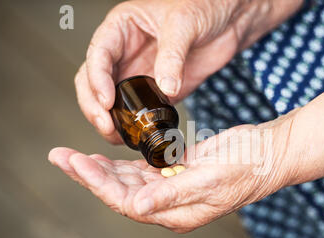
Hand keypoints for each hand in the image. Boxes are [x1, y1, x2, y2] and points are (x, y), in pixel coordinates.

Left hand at [49, 90, 323, 232]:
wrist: (268, 153)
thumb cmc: (247, 167)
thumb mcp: (210, 181)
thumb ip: (171, 196)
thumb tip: (135, 208)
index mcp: (177, 213)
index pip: (127, 201)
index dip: (99, 183)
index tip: (76, 163)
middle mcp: (171, 204)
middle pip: (120, 192)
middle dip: (90, 175)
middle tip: (61, 157)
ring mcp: (173, 187)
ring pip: (128, 181)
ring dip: (101, 168)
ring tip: (74, 156)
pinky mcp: (178, 171)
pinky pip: (143, 170)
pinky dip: (122, 162)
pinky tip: (106, 156)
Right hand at [75, 0, 303, 143]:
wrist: (229, 19)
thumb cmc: (203, 6)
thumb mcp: (184, 23)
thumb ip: (173, 55)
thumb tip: (166, 87)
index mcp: (122, 28)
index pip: (98, 54)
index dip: (97, 78)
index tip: (107, 100)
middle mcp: (125, 52)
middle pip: (94, 81)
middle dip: (96, 105)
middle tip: (107, 126)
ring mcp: (139, 73)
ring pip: (112, 100)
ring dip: (111, 120)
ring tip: (118, 137)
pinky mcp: (157, 90)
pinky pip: (139, 111)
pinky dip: (134, 125)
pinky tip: (136, 136)